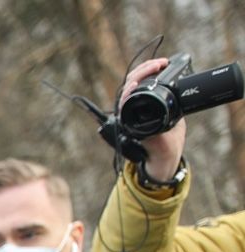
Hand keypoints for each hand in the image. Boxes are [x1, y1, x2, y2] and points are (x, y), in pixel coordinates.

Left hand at [119, 57, 186, 182]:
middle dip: (143, 72)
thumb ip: (155, 137)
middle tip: (159, 64)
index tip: (138, 82)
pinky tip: (162, 66)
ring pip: (135, 81)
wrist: (165, 151)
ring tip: (162, 63)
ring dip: (147, 69)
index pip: (124, 100)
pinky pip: (145, 83)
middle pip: (129, 85)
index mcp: (127, 121)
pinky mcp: (145, 100)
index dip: (130, 90)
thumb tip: (151, 131)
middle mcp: (128, 111)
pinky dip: (152, 72)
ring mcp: (136, 105)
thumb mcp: (161, 144)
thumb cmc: (160, 150)